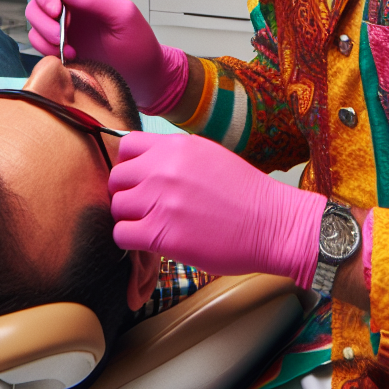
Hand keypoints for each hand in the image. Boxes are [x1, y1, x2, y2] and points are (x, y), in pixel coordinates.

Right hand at [25, 0, 187, 113]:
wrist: (144, 78)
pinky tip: (69, 58)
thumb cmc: (139, 45)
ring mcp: (63, 32)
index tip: (56, 10)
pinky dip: (47, 52)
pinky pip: (39, 47)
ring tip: (69, 50)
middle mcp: (69, 11)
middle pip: (35, 2)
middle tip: (62, 35)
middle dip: (43, 19)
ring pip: (34, 25)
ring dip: (45, 38)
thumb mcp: (123, 15)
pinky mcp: (60, 53)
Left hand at [109, 131, 324, 285]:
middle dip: (126, 193)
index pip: (127, 146)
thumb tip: (147, 165)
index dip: (129, 165)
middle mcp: (164, 168)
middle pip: (117, 178)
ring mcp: (160, 200)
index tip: (139, 180)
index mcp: (176, 146)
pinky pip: (122, 235)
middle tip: (144, 208)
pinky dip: (131, 241)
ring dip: (129, 218)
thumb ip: (175, 157)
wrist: (271, 223)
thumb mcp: (209, 156)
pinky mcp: (161, 233)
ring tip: (150, 226)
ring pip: (117, 207)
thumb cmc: (245, 194)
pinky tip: (151, 243)